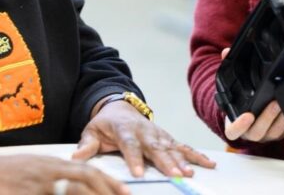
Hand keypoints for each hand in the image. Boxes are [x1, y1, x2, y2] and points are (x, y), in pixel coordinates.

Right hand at [0, 153, 126, 194]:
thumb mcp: (30, 170)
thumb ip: (52, 178)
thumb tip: (70, 187)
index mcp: (49, 166)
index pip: (88, 173)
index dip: (109, 184)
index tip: (124, 193)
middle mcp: (44, 174)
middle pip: (83, 184)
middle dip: (105, 194)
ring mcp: (31, 187)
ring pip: (69, 192)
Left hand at [72, 98, 215, 177]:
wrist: (120, 108)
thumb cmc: (105, 124)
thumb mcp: (91, 131)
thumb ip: (86, 145)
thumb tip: (75, 157)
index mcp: (124, 130)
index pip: (130, 144)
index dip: (134, 158)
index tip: (138, 173)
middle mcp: (145, 131)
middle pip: (155, 147)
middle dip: (165, 162)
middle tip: (173, 175)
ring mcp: (158, 134)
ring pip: (171, 147)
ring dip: (181, 161)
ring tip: (189, 173)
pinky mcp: (167, 138)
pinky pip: (183, 147)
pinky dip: (196, 155)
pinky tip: (208, 164)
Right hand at [220, 48, 283, 142]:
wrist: (251, 114)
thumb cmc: (240, 101)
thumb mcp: (232, 87)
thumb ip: (228, 70)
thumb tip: (226, 52)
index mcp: (235, 125)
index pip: (233, 131)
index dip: (239, 125)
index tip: (248, 115)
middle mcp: (250, 133)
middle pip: (257, 132)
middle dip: (267, 117)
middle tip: (274, 103)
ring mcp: (265, 136)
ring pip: (274, 133)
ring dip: (282, 120)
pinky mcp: (280, 135)